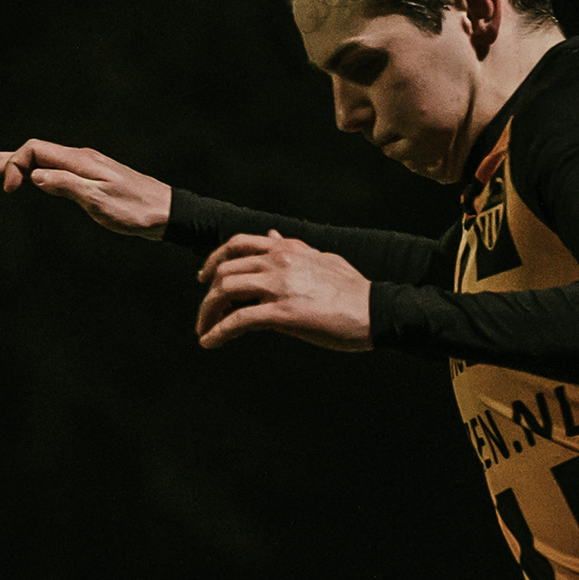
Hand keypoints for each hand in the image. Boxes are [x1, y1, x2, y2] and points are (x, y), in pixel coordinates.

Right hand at [0, 140, 171, 237]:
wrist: (167, 213)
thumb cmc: (136, 210)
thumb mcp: (100, 202)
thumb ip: (67, 186)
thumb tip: (35, 175)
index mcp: (79, 160)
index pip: (34, 150)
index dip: (13, 166)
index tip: (8, 192)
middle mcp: (79, 158)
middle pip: (33, 153)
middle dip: (2, 162)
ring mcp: (84, 167)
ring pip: (42, 160)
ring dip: (13, 165)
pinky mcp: (90, 178)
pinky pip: (54, 169)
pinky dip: (33, 171)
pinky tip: (28, 176)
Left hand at [195, 231, 372, 353]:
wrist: (374, 310)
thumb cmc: (352, 289)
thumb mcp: (321, 258)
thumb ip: (294, 247)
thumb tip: (273, 236)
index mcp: (286, 249)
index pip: (236, 244)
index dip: (214, 260)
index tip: (204, 277)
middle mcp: (278, 261)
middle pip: (225, 270)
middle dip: (208, 293)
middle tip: (205, 312)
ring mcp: (279, 286)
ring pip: (225, 291)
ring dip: (208, 313)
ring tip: (204, 329)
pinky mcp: (283, 313)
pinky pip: (238, 320)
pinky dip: (218, 332)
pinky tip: (209, 343)